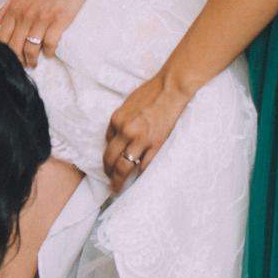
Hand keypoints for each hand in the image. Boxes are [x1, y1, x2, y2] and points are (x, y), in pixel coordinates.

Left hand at [0, 0, 94, 68]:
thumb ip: (8, 6)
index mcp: (15, 7)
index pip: (3, 37)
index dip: (4, 51)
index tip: (8, 57)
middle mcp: (26, 15)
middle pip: (15, 46)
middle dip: (17, 60)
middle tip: (21, 65)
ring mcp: (42, 19)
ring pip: (31, 49)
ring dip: (31, 60)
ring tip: (33, 63)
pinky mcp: (59, 21)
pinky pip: (50, 44)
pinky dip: (48, 52)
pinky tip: (49, 53)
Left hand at [103, 69, 191, 194]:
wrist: (170, 89)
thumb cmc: (151, 92)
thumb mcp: (128, 105)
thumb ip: (121, 121)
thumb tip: (118, 137)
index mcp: (116, 120)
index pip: (107, 142)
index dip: (108, 154)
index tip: (110, 162)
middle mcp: (125, 132)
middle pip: (110, 159)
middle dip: (108, 173)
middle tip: (109, 182)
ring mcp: (140, 140)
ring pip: (124, 168)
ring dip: (118, 181)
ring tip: (117, 189)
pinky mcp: (155, 145)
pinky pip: (144, 166)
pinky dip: (139, 176)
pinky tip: (137, 182)